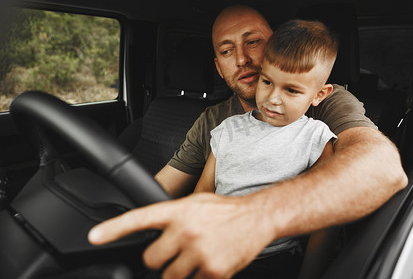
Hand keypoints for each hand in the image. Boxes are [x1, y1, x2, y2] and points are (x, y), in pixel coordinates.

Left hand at [88, 193, 275, 278]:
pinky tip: (209, 262)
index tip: (94, 237)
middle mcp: (186, 231)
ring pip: (170, 277)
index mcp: (178, 211)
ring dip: (178, 271)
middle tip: (174, 252)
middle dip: (159, 260)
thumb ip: (172, 216)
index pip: (139, 219)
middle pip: (151, 260)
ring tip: (195, 256)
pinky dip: (197, 278)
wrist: (256, 218)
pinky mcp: (213, 272)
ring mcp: (199, 253)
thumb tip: (151, 233)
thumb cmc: (224, 210)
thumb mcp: (195, 202)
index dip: (113, 230)